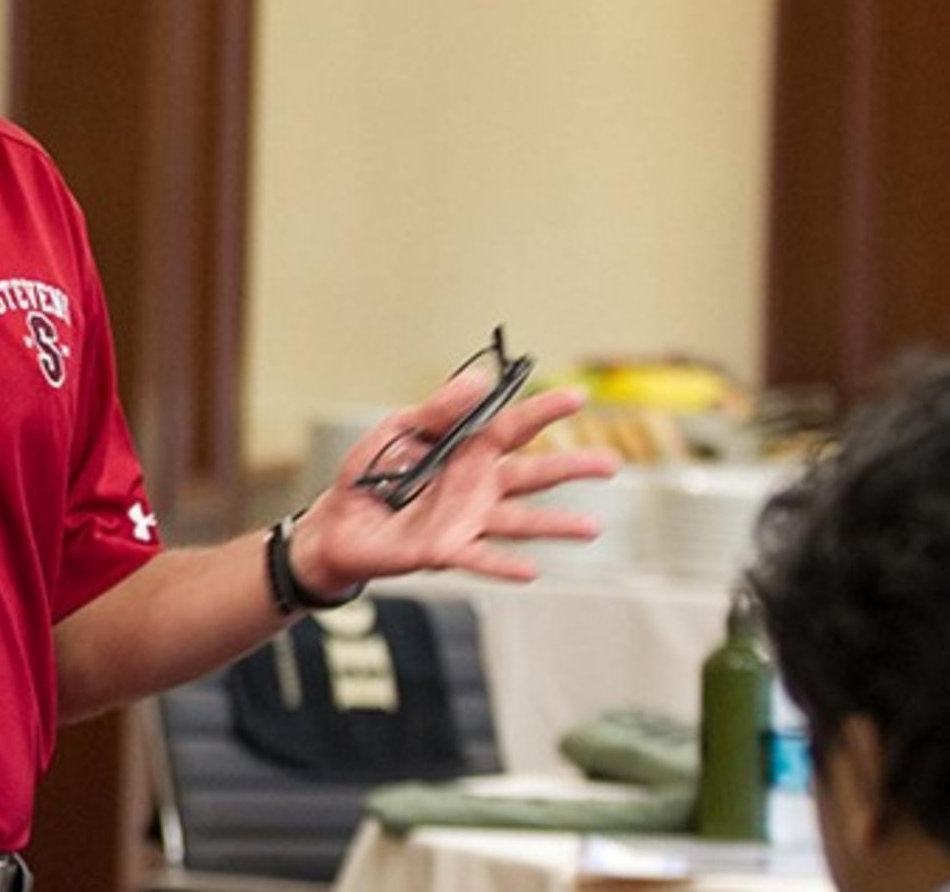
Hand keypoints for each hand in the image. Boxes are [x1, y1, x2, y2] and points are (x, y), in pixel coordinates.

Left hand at [291, 371, 616, 590]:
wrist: (338, 521)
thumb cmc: (372, 473)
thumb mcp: (400, 430)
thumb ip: (439, 410)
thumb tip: (478, 379)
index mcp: (470, 450)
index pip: (515, 427)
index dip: (545, 411)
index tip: (578, 396)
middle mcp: (479, 486)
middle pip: (533, 475)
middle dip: (572, 468)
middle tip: (612, 464)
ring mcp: (467, 520)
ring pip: (519, 521)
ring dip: (555, 524)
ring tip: (592, 527)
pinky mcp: (446, 550)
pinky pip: (480, 558)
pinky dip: (504, 564)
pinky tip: (532, 570)